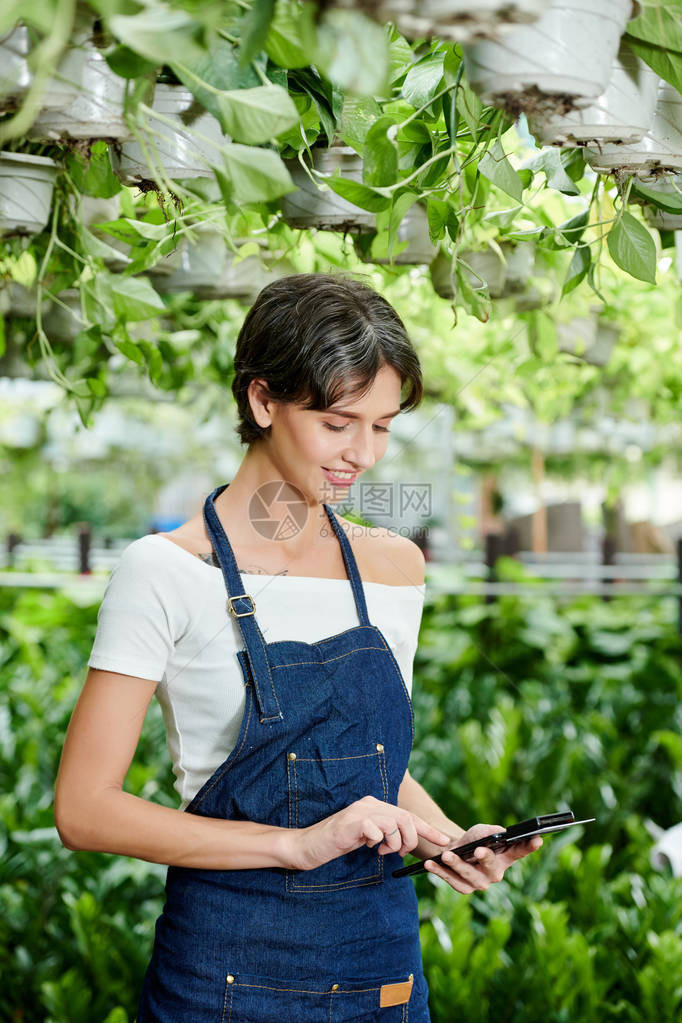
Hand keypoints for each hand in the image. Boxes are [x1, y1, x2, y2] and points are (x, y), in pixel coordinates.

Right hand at [287, 795, 452, 871]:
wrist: (308, 846)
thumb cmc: (337, 844)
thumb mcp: (366, 838)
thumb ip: (384, 835)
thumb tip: (406, 843)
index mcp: (375, 806)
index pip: (408, 815)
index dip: (428, 828)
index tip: (445, 840)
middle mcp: (370, 804)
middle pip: (406, 818)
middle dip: (410, 840)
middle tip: (399, 853)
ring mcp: (361, 811)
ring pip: (396, 824)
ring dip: (394, 844)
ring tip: (381, 851)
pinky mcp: (352, 822)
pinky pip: (378, 831)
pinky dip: (378, 843)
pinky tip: (366, 847)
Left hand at [423, 823, 542, 893]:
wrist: (454, 851)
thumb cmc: (472, 839)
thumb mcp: (481, 831)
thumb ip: (490, 832)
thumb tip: (498, 834)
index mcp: (505, 858)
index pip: (520, 851)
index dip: (529, 846)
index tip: (537, 838)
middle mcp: (495, 873)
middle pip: (492, 867)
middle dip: (485, 858)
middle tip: (478, 850)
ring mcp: (480, 883)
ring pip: (469, 875)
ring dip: (456, 865)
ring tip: (447, 855)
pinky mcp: (464, 888)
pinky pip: (451, 881)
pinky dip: (440, 871)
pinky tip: (430, 864)